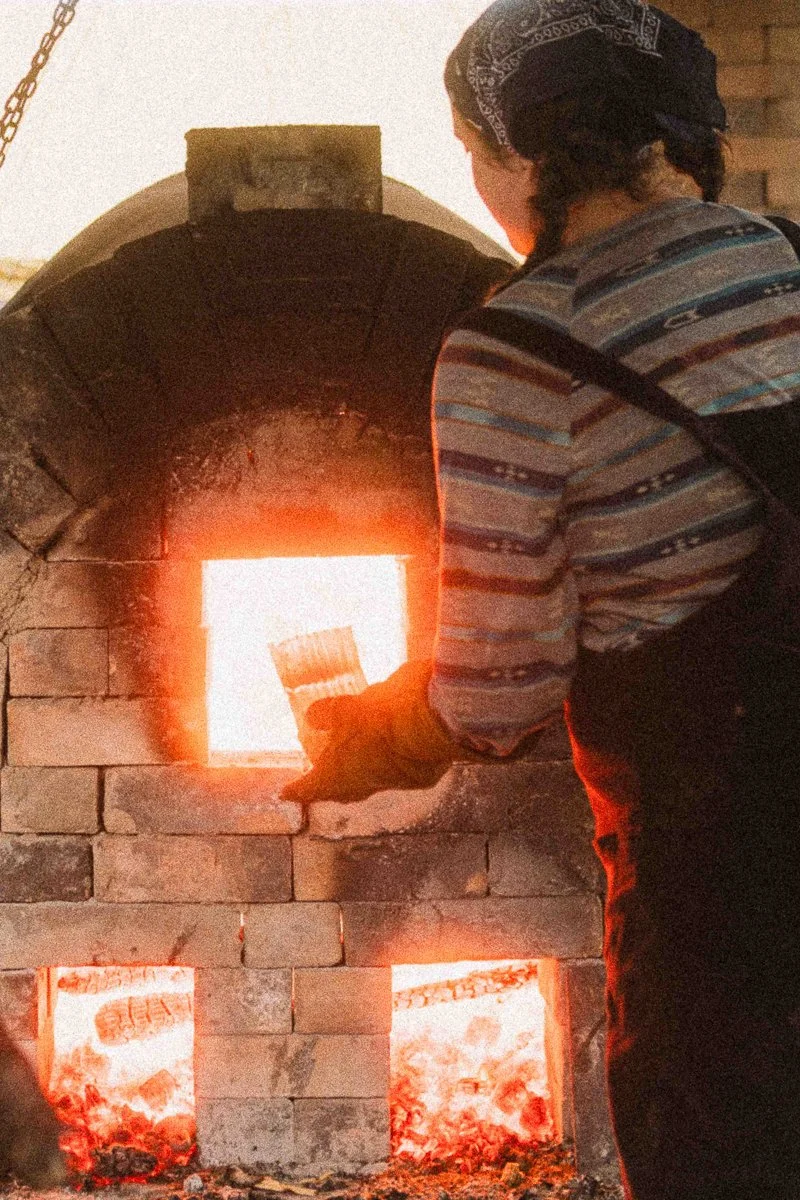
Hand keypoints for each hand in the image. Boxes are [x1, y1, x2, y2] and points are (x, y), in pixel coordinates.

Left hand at [281, 661, 456, 804]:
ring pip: (374, 781)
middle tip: (322, 783)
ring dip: (363, 772)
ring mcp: (397, 779)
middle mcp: (369, 782)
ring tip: (355, 762)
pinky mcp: (422, 772)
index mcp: (342, 773)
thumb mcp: (349, 707)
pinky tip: (391, 748)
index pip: (313, 786)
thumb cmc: (386, 716)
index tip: (286, 794)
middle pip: (345, 791)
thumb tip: (312, 716)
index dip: (299, 789)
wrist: (438, 721)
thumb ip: (329, 713)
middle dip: (332, 787)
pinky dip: (390, 760)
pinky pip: (399, 770)